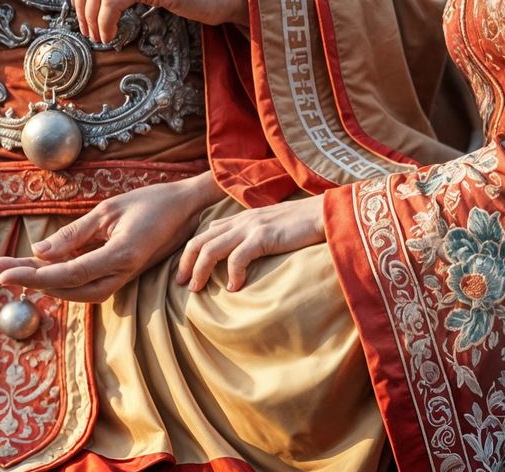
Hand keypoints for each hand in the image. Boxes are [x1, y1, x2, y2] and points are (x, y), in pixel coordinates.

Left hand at [0, 174, 223, 304]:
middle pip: (63, 287)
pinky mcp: (117, 272)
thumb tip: (40, 252)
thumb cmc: (150, 202)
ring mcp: (119, 277)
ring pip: (71, 290)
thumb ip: (75, 235)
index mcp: (119, 257)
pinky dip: (55, 278)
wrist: (186, 208)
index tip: (1, 274)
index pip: (67, 274)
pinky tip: (33, 271)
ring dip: (36, 282)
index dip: (32, 277)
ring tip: (0, 274)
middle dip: (23, 281)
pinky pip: (81, 282)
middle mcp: (118, 274)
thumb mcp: (109, 210)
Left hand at [175, 194, 325, 292]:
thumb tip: (241, 259)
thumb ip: (253, 238)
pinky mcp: (263, 236)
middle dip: (187, 262)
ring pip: (211, 249)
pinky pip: (238, 257)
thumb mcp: (270, 229)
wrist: (323, 214)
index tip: (185, 272)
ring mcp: (250, 227)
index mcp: (241, 219)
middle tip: (181, 284)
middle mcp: (240, 221)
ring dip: (201, 270)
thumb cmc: (300, 225)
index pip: (206, 233)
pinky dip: (232, 274)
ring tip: (198, 290)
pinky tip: (234, 289)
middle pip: (200, 240)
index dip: (192, 252)